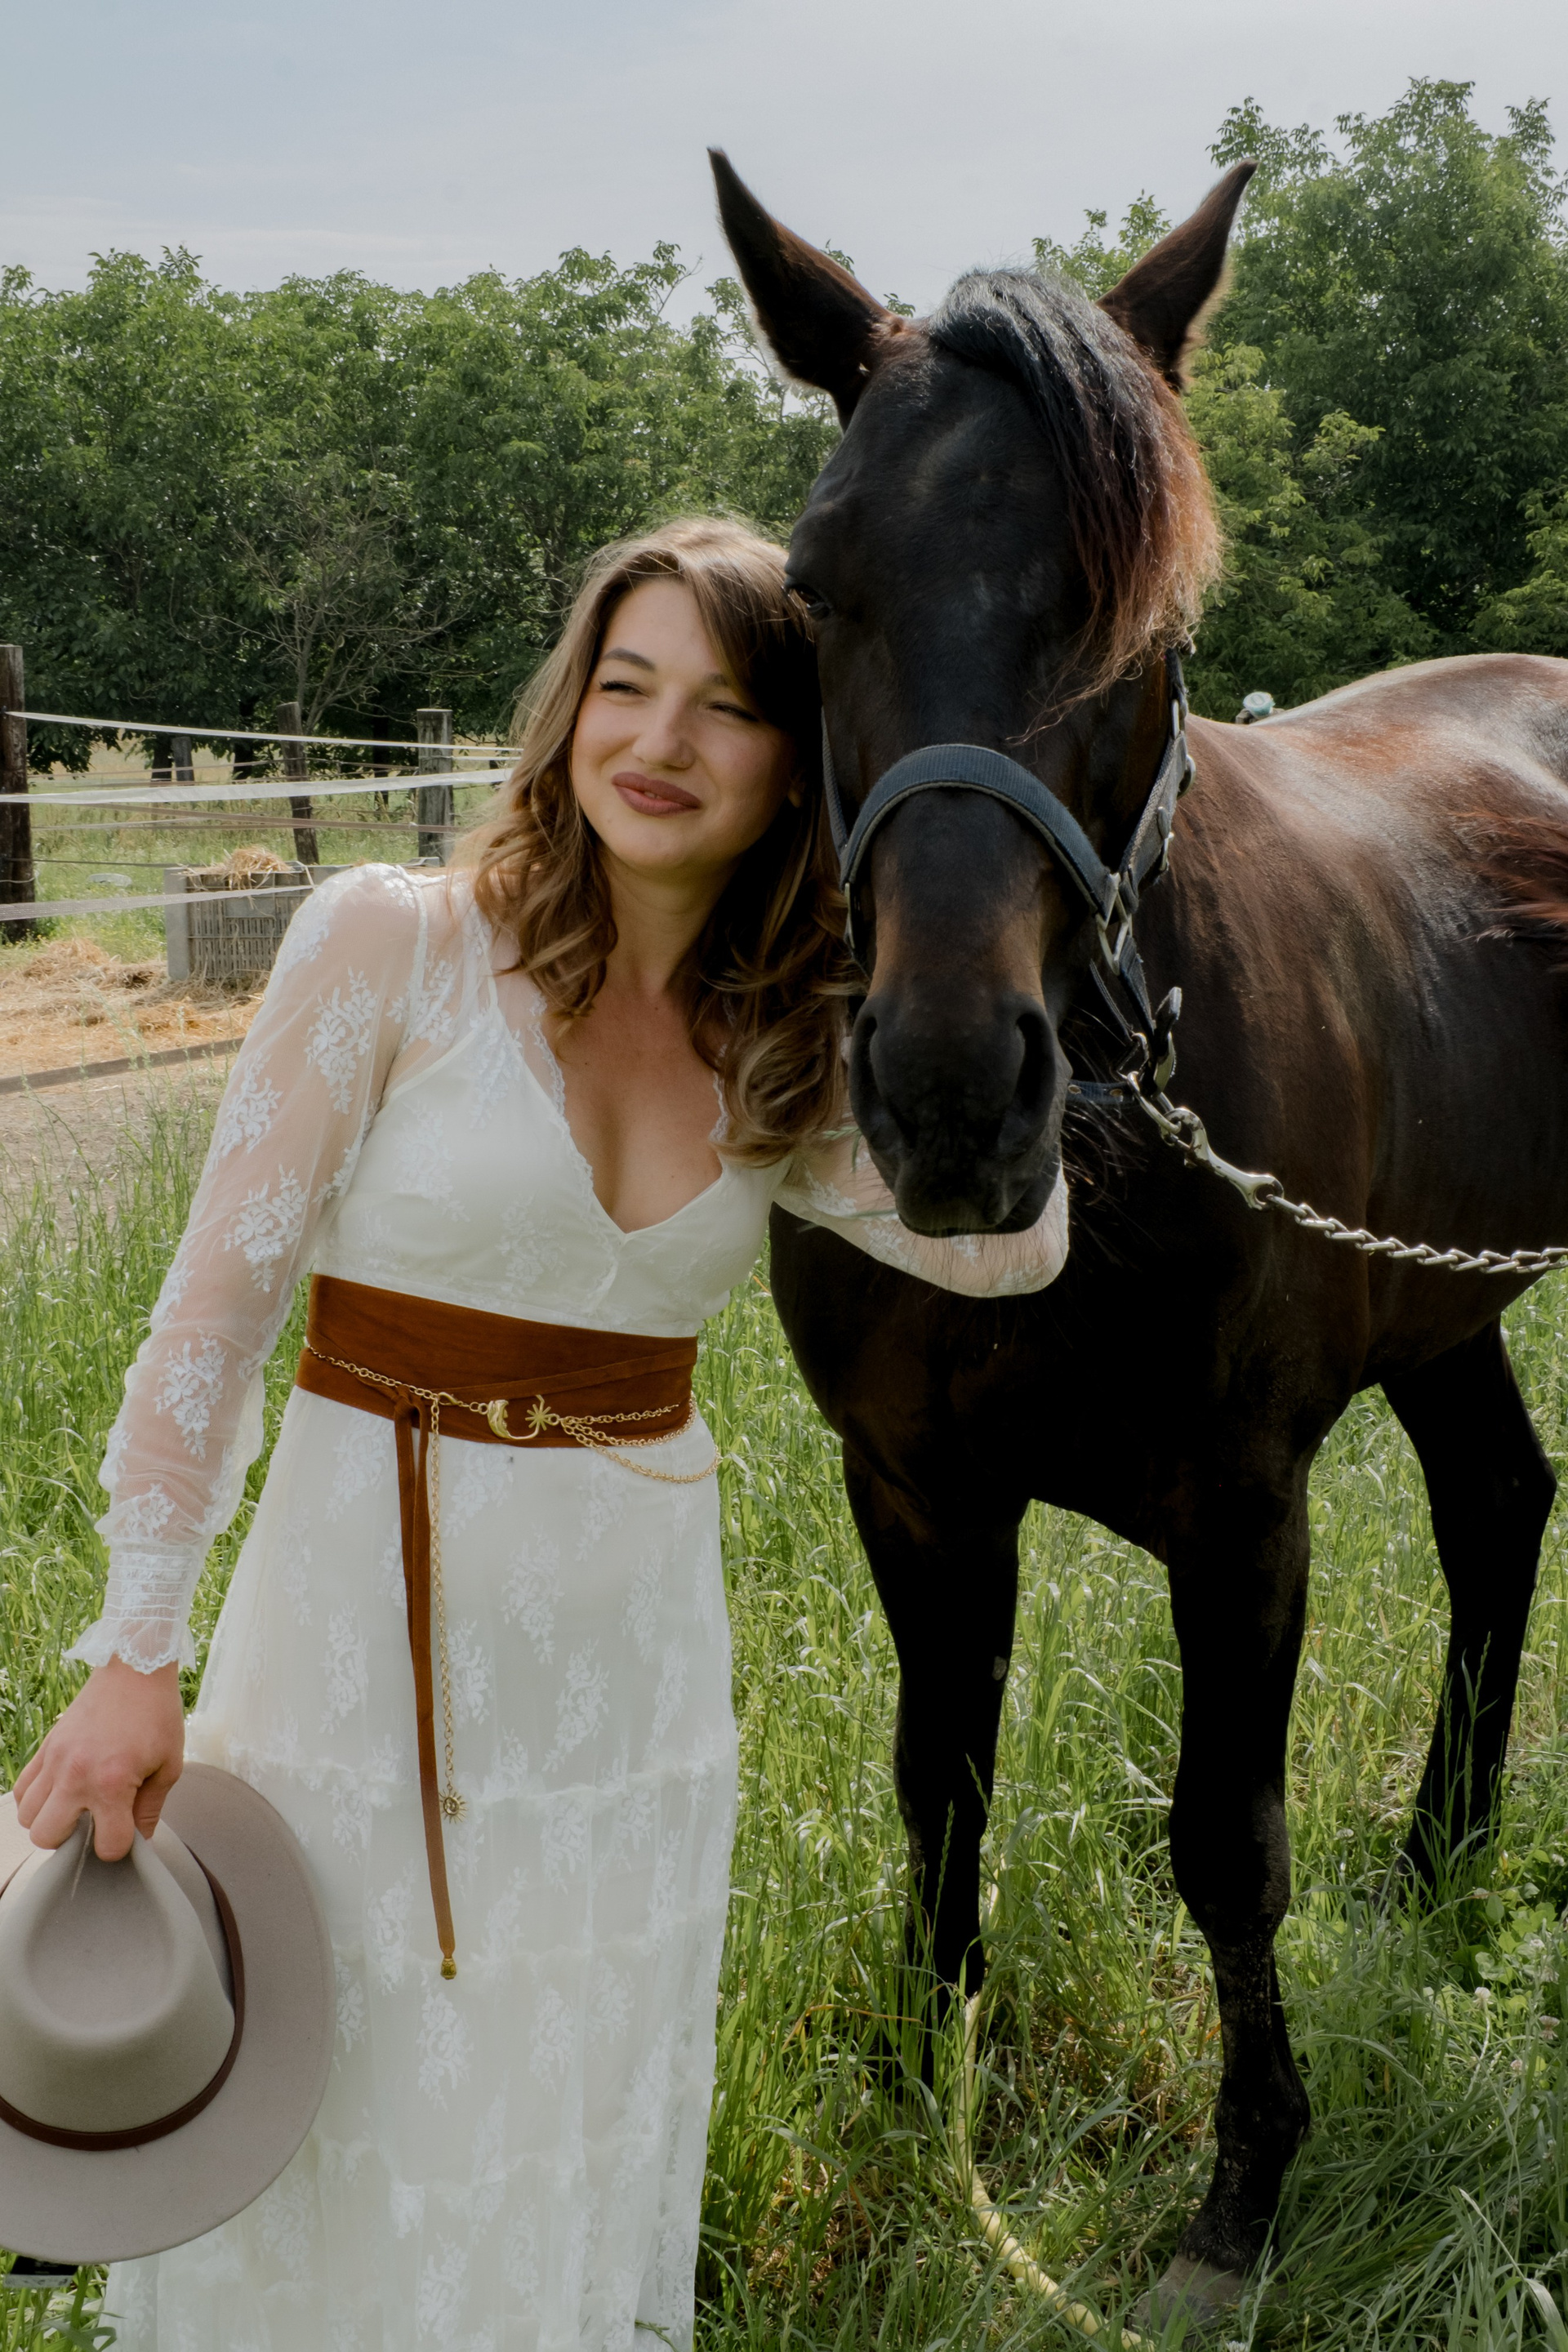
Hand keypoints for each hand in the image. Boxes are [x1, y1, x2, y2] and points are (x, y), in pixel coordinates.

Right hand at [12, 1661, 184, 1859]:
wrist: (136, 1669)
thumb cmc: (157, 1715)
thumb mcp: (169, 1765)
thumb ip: (151, 1809)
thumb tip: (140, 1840)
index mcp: (112, 1783)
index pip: (107, 1846)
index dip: (120, 1846)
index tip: (127, 1830)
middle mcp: (76, 1775)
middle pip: (47, 1838)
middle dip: (72, 1841)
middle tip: (94, 1821)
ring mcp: (55, 1761)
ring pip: (27, 1818)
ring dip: (50, 1820)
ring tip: (76, 1806)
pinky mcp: (45, 1747)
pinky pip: (21, 1789)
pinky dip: (35, 1800)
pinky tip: (60, 1791)